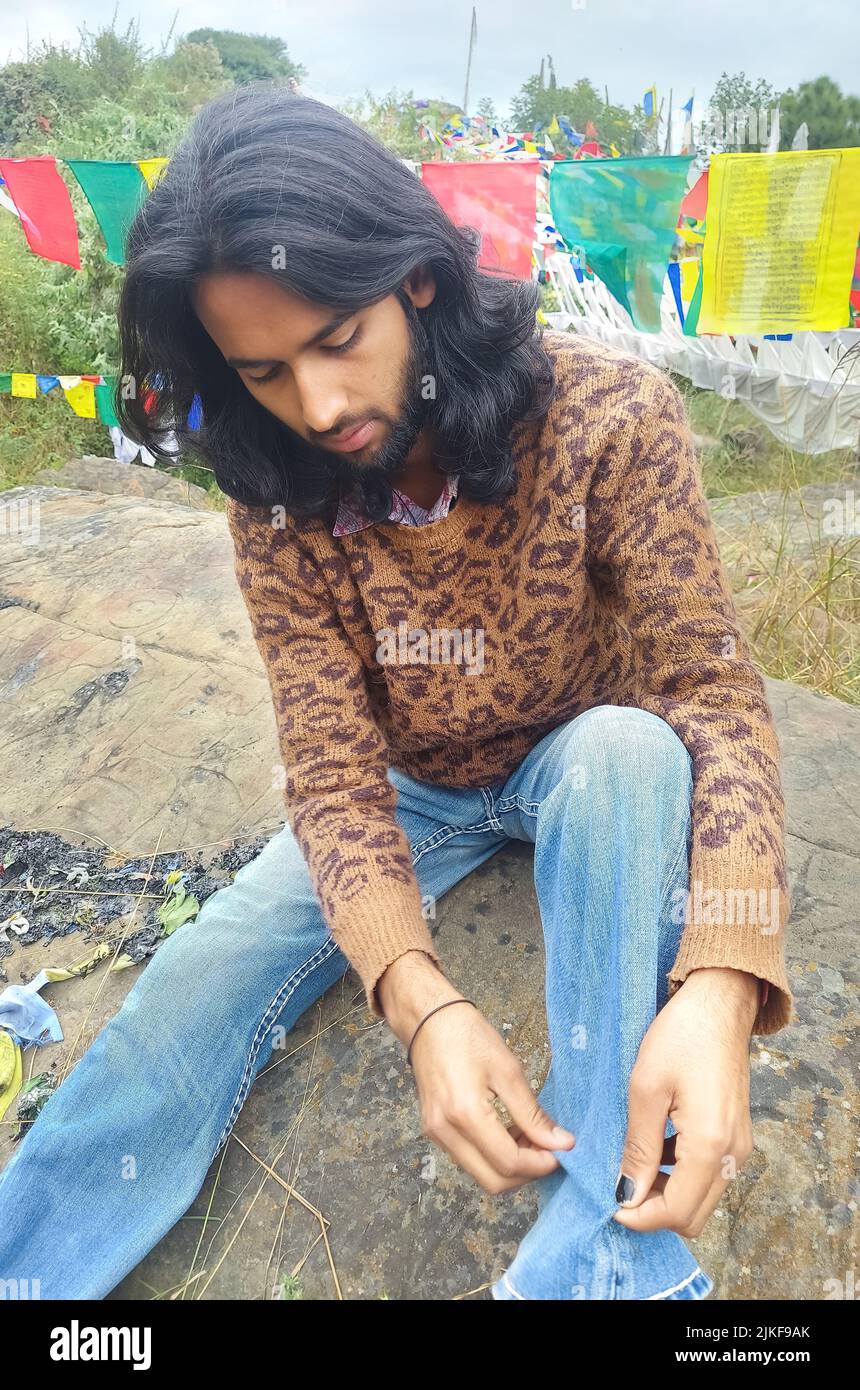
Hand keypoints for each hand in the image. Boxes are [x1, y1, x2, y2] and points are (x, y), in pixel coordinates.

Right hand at [377, 951, 574, 1193]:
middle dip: (526, 1173)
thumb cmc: (468, 1036)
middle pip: (493, 1181)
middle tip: (549, 1150)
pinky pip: (468, 1159)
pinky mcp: (434, 1131)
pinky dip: (493, 1156)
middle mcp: (445, 1132)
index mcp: (465, 1114)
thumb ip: (532, 1113)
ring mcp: (436, 1134)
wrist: (427, 1020)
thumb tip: (561, 1143)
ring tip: (531, 1139)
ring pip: (480, 1174)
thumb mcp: (508, 1069)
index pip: (508, 1162)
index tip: (562, 1151)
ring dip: (510, 1167)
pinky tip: (509, 1133)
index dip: (540, 1164)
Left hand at [612, 967, 758, 1237]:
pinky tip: (652, 1148)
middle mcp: (733, 1156)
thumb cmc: (681, 1036)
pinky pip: (707, 1176)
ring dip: (664, 1193)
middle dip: (653, 1211)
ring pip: (700, 1199)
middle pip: (692, 1216)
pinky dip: (678, 1176)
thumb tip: (625, 1194)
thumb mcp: (646, 1089)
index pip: (676, 1211)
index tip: (607, 1202)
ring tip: (629, 1165)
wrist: (719, 1003)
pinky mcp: (735, 1137)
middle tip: (617, 1186)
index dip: (639, 1216)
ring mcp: (738, 1147)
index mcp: (711, 1146)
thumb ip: (638, 1148)